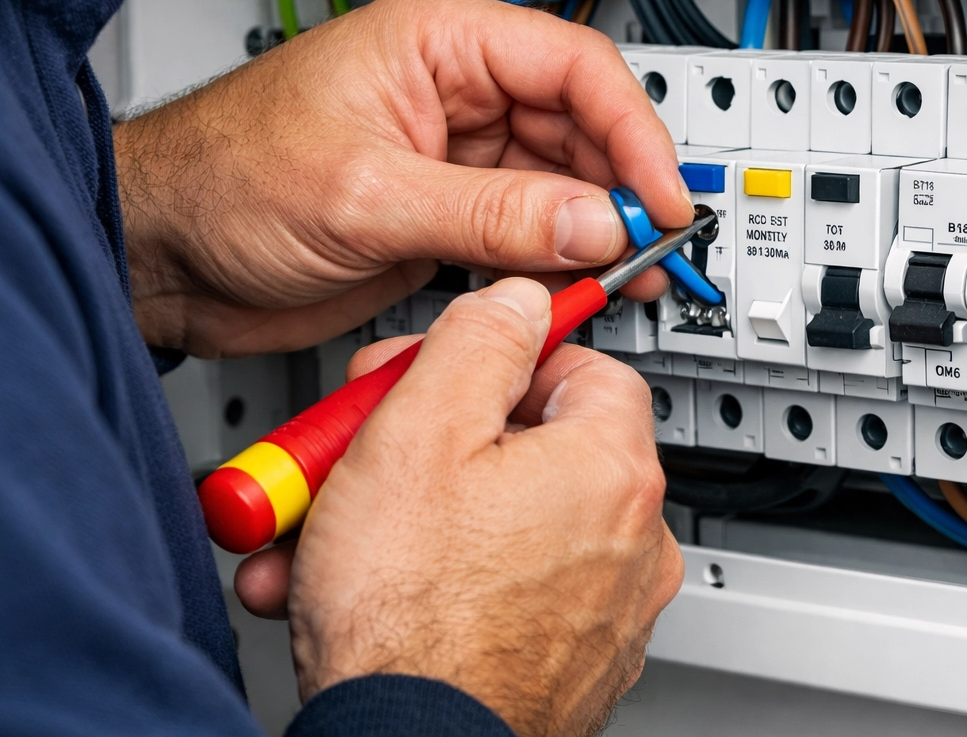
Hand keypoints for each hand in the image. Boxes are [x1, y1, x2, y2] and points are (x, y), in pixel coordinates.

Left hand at [114, 0, 690, 357]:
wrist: (159, 253)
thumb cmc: (219, 177)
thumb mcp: (367, 194)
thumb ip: (489, 213)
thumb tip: (592, 222)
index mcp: (440, 41)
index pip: (575, 68)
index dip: (633, 132)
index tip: (661, 196)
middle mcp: (457, 90)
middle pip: (581, 128)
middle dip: (622, 188)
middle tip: (653, 248)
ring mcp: (454, 156)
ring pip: (562, 184)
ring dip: (597, 231)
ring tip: (631, 275)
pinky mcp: (444, 215)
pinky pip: (525, 231)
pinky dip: (556, 262)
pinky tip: (579, 287)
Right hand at [243, 277, 681, 735]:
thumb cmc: (408, 615)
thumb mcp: (421, 426)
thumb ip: (478, 340)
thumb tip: (515, 301)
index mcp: (612, 468)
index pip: (581, 364)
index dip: (496, 358)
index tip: (445, 369)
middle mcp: (632, 541)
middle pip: (535, 446)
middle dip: (432, 442)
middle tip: (364, 452)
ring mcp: (605, 612)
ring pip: (505, 525)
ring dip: (417, 519)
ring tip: (334, 538)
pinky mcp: (570, 666)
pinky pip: (505, 593)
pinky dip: (441, 584)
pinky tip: (370, 593)